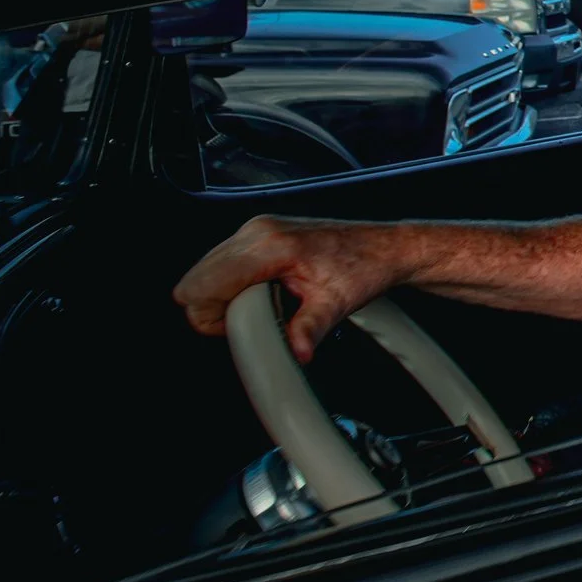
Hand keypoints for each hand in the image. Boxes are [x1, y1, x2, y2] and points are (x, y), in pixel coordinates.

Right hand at [173, 216, 403, 362]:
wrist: (386, 247)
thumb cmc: (365, 267)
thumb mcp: (337, 304)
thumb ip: (310, 328)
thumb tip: (297, 353)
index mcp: (270, 246)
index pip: (200, 285)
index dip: (211, 317)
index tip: (241, 327)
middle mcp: (257, 231)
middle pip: (194, 281)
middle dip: (216, 310)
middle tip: (258, 318)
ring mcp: (256, 229)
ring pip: (205, 273)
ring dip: (226, 298)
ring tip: (268, 303)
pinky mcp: (259, 233)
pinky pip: (223, 265)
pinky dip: (235, 285)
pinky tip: (268, 291)